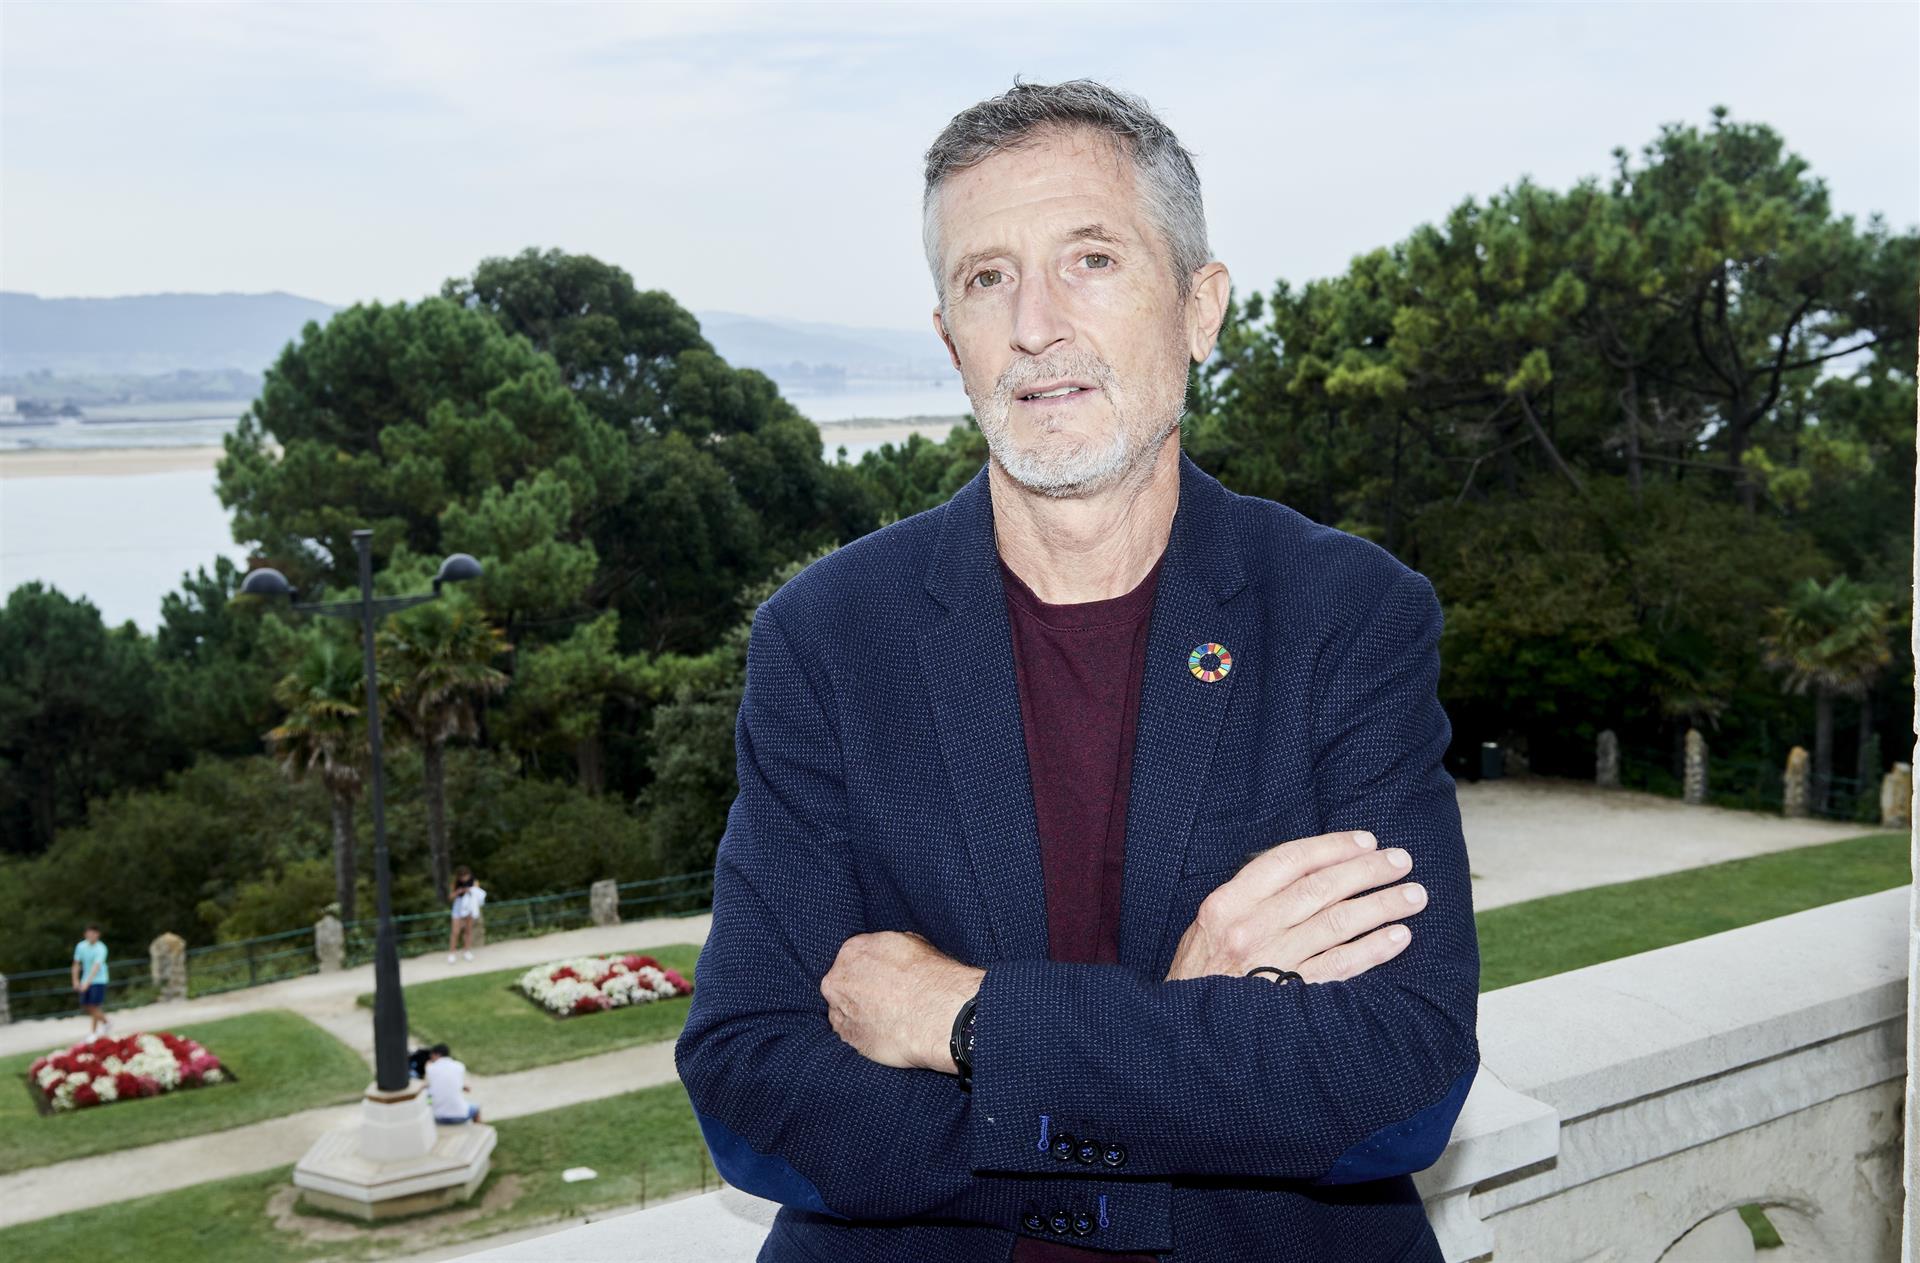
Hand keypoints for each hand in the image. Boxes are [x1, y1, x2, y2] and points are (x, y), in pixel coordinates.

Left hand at [822, 931, 984, 1071]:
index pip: (854, 959)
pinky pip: (850, 1034)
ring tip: (886, 1019)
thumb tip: (891, 957)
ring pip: (844, 1010)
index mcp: (852, 950)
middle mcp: (838, 979)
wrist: (934, 1013)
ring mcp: (840, 1010)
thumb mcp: (912, 944)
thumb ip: (889, 950)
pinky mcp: (847, 1038)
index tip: (883, 980)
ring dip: (859, 1014)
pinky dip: (863, 1034)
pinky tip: (883, 1033)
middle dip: (859, 992)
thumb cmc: (928, 977)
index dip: (870, 970)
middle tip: (884, 1000)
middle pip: (843, 984)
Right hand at [1166, 829, 1424, 982]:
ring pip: (1338, 923)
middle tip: (1401, 861)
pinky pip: (1342, 966)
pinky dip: (1374, 949)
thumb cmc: (1202, 976)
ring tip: (1413, 896)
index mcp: (1226, 904)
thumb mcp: (1208, 927)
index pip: (1288, 861)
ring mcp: (1271, 962)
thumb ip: (1248, 898)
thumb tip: (1303, 870)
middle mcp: (1249, 929)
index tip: (1366, 841)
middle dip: (1367, 870)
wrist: (1188, 1035)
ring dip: (1382, 906)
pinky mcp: (1292, 997)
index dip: (1333, 847)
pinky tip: (1399, 937)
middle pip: (1321, 888)